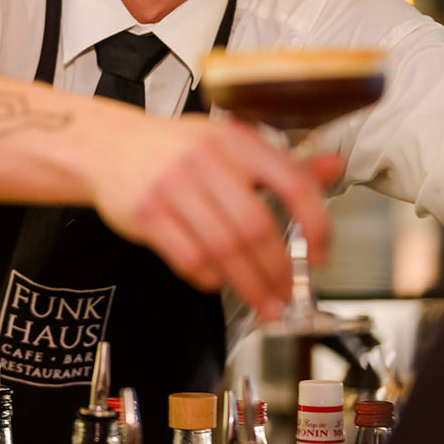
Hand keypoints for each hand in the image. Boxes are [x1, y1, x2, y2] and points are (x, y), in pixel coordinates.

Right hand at [87, 113, 343, 318]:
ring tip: (264, 303)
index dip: (315, 224)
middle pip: (256, 227)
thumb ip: (282, 160)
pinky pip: (188, 257)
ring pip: (223, 249)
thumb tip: (334, 167)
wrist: (109, 146)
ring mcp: (173, 186)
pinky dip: (209, 278)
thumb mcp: (230, 142)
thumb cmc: (176, 148)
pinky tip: (219, 283)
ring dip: (249, 285)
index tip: (321, 254)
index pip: (292, 182)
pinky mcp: (146, 212)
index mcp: (237, 141)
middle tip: (287, 293)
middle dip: (278, 270)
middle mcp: (207, 159)